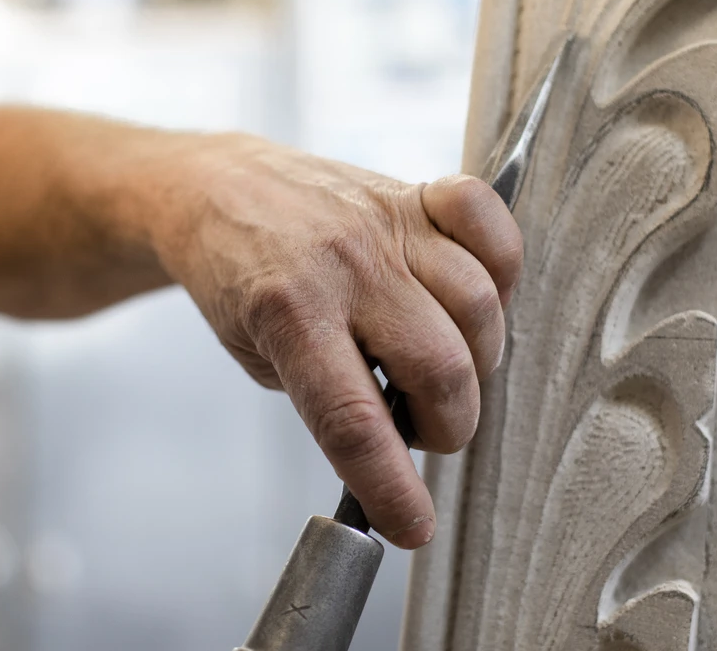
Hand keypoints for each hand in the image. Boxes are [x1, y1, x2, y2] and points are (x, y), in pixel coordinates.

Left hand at [146, 135, 522, 547]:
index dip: (393, 487)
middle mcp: (346, 266)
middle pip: (439, 367)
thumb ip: (328, 395)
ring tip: (442, 368)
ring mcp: (386, 224)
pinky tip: (475, 297)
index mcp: (288, 314)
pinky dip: (501, 266)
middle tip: (421, 428)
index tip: (414, 526)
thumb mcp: (259, 357)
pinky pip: (486, 221)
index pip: (355, 422)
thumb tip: (400, 444)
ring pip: (479, 306)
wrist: (215, 190)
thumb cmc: (238, 279)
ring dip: (477, 363)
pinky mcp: (411, 195)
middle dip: (447, 426)